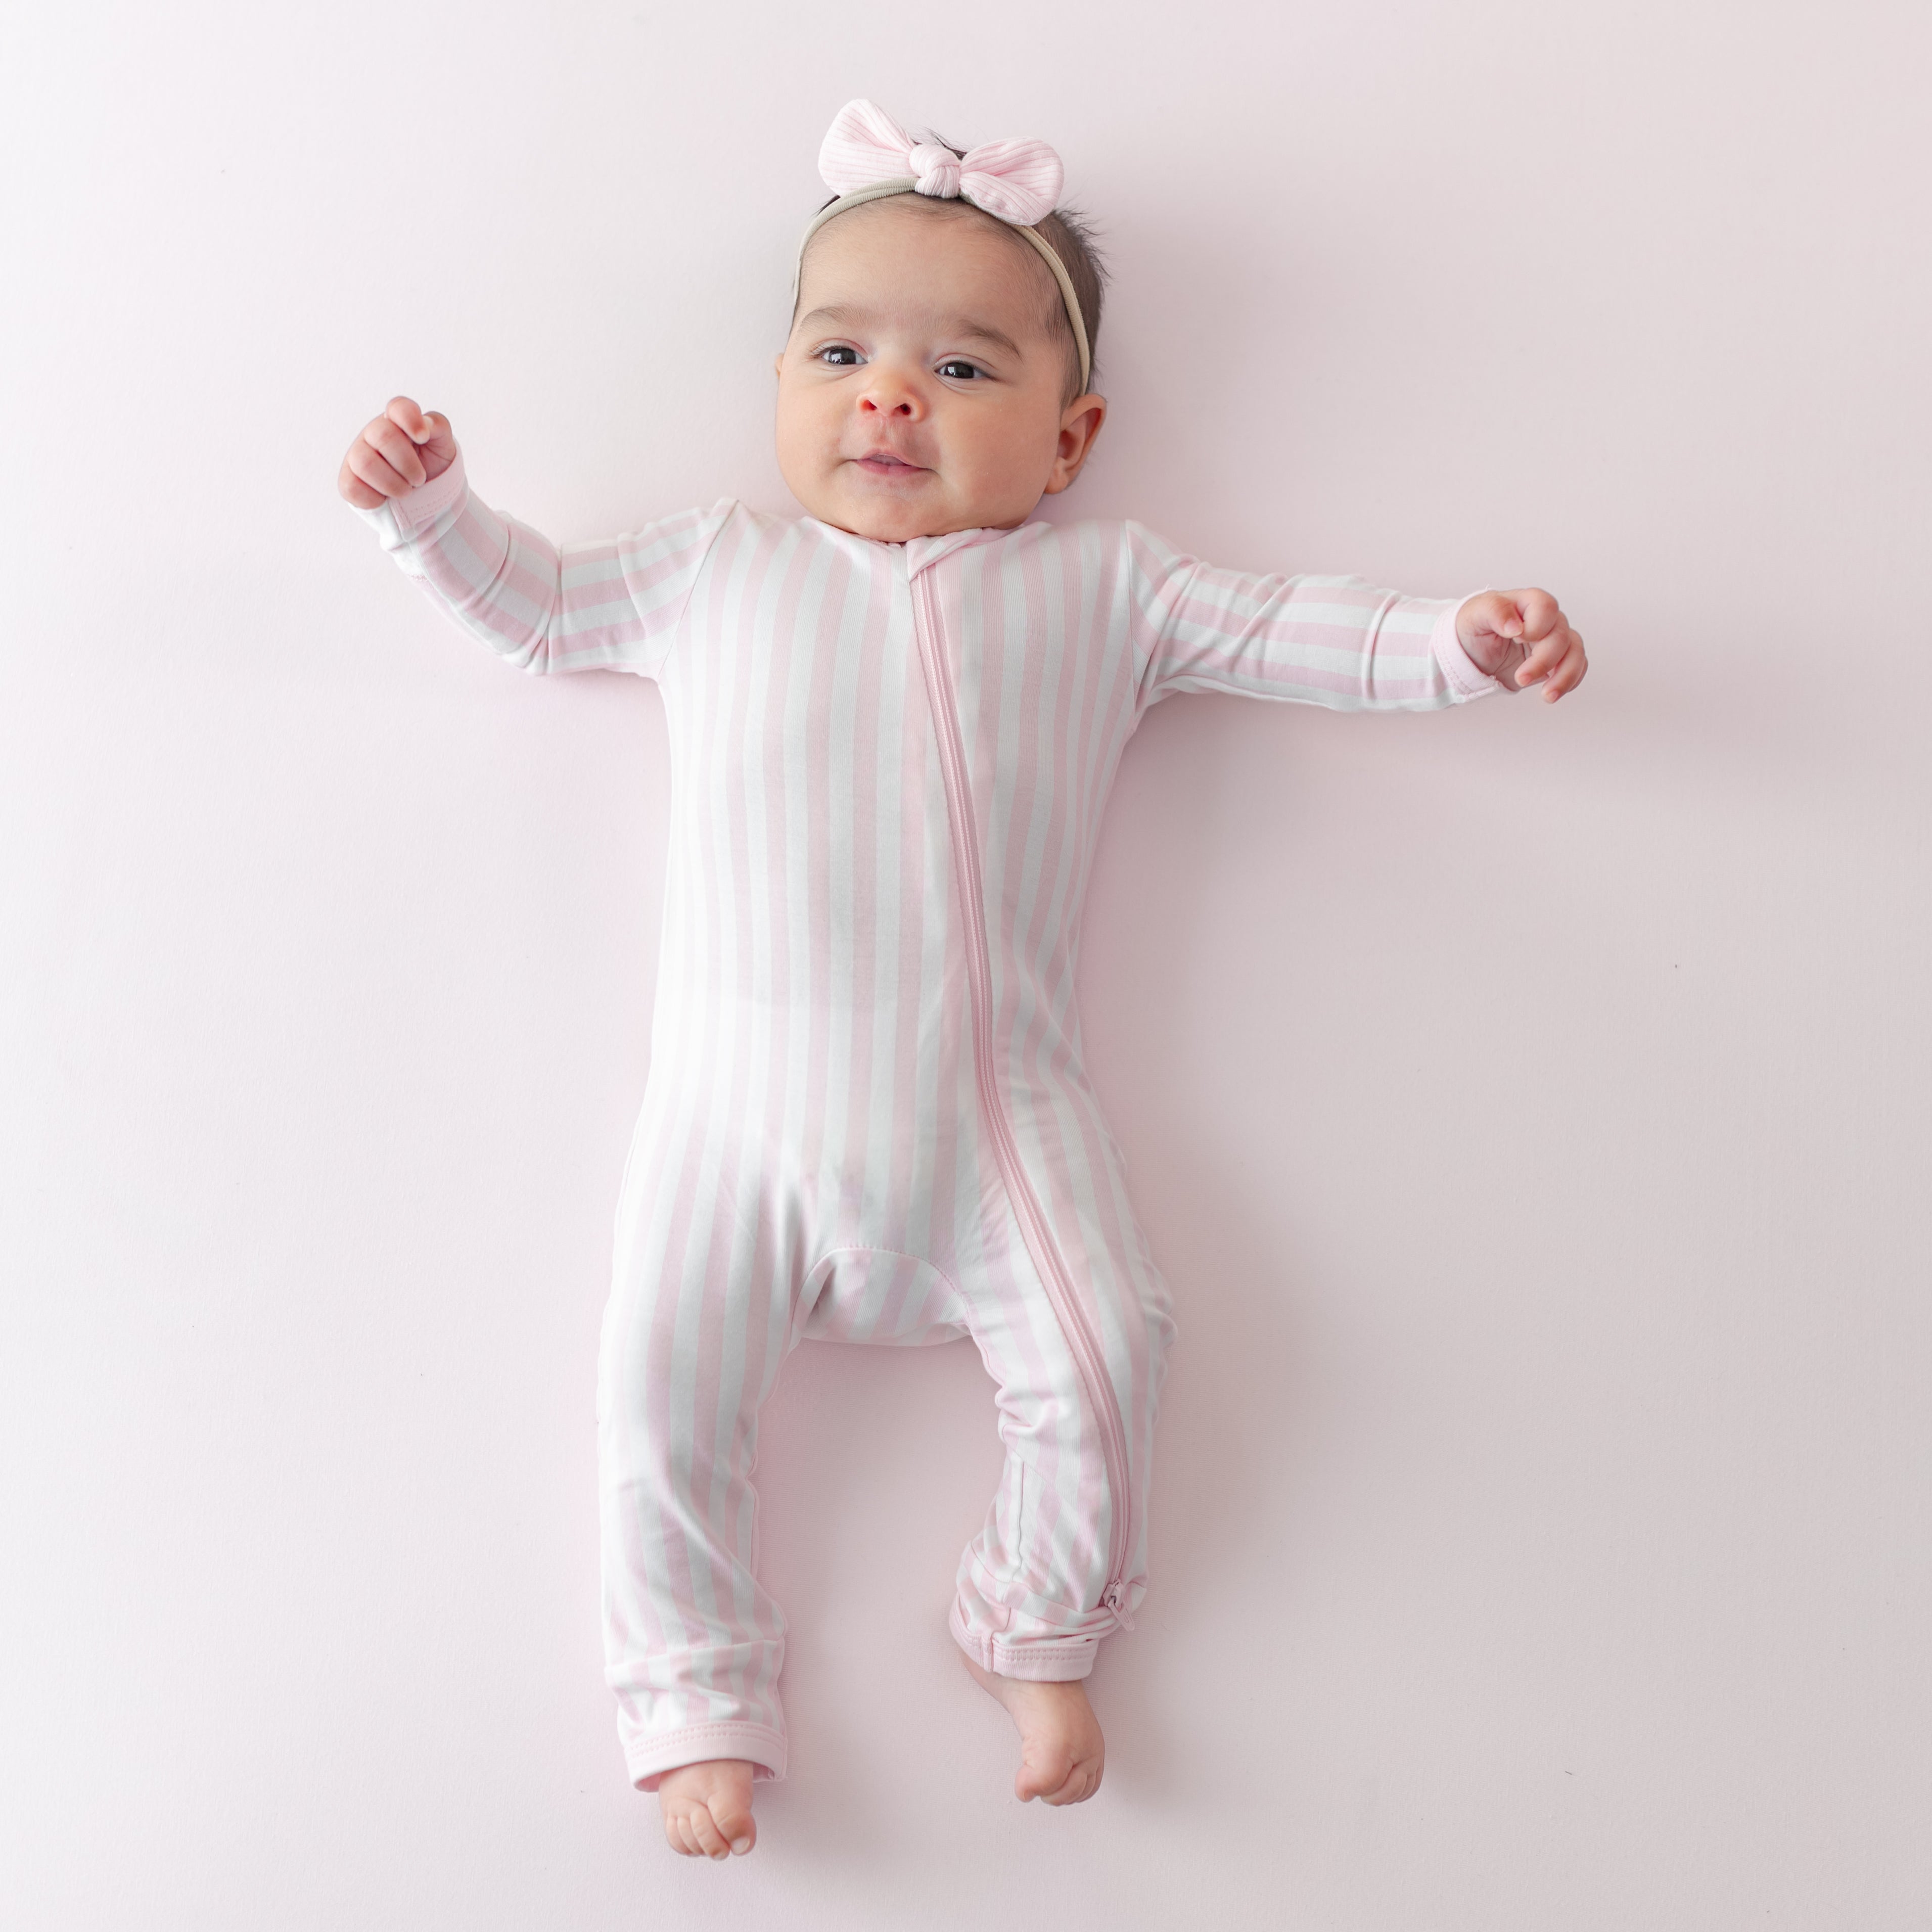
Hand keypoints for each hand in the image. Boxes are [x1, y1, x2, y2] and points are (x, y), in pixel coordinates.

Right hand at [338, 396, 457, 508]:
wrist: (422, 496)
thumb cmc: (430, 465)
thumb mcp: (442, 445)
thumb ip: (438, 427)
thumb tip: (425, 425)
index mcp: (397, 421)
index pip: (398, 407)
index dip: (410, 420)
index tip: (423, 438)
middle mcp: (373, 434)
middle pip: (383, 436)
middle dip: (407, 463)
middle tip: (419, 479)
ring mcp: (357, 455)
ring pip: (365, 464)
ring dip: (393, 484)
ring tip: (406, 491)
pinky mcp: (348, 480)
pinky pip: (352, 487)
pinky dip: (375, 499)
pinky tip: (386, 498)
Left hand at [1455, 588, 1587, 701]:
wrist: (1473, 651)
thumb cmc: (1474, 628)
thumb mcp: (1474, 615)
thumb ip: (1494, 612)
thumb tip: (1514, 626)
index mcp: (1527, 603)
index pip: (1546, 606)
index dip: (1537, 625)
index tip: (1517, 639)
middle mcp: (1545, 620)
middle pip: (1560, 636)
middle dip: (1544, 661)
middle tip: (1522, 678)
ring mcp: (1553, 639)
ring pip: (1575, 652)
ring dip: (1564, 676)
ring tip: (1547, 696)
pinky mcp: (1556, 659)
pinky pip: (1576, 666)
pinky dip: (1569, 680)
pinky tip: (1552, 692)